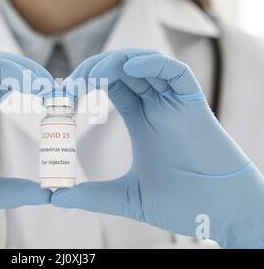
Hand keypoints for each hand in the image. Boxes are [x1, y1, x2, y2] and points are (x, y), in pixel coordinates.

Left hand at [52, 49, 263, 247]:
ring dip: (115, 63)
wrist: (222, 215)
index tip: (61, 95)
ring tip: (90, 76)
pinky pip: (176, 73)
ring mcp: (175, 104)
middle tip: (69, 85)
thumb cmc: (183, 204)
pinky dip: (153, 64)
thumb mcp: (128, 197)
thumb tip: (57, 198)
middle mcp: (156, 106)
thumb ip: (94, 195)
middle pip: (122, 70)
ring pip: (145, 65)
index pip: (111, 85)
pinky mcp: (194, 105)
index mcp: (141, 119)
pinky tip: (130, 68)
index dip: (86, 83)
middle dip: (93, 70)